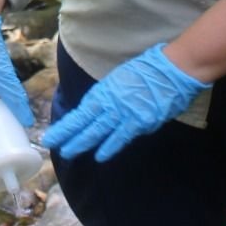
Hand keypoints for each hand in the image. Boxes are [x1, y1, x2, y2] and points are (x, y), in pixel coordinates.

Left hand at [41, 44, 209, 161]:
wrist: (173, 69)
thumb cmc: (149, 69)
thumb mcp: (121, 78)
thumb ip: (109, 94)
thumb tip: (99, 108)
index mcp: (105, 90)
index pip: (81, 112)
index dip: (67, 125)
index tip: (53, 134)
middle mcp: (111, 102)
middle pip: (85, 123)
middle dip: (68, 136)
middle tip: (53, 145)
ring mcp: (125, 113)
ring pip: (99, 131)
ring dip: (83, 143)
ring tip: (69, 153)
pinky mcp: (140, 122)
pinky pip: (122, 137)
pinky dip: (110, 147)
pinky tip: (100, 156)